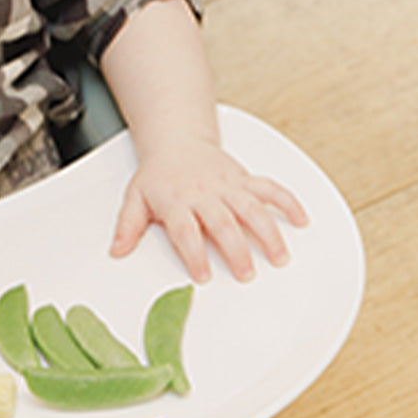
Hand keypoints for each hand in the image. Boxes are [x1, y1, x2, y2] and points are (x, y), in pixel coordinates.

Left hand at [110, 135, 307, 282]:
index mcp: (176, 201)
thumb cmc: (158, 176)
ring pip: (252, 207)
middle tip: (246, 274)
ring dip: (268, 232)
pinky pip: (270, 188)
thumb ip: (127, 226)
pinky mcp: (244, 179)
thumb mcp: (135, 198)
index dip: (195, 253)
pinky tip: (301, 220)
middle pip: (223, 222)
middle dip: (237, 249)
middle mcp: (204, 194)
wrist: (175, 142)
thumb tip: (116, 250)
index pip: (186, 230)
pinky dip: (287, 202)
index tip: (204, 275)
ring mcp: (228, 186)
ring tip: (279, 257)